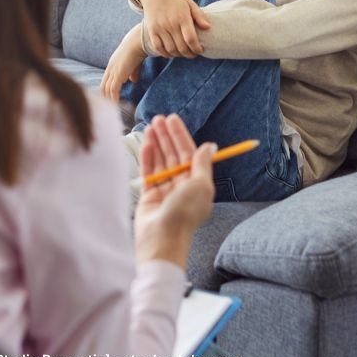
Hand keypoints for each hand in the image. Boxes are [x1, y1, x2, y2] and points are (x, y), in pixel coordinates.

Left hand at [100, 25, 146, 103]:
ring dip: (109, 101)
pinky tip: (117, 105)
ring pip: (106, 90)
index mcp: (112, 66)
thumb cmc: (138, 49)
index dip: (106, 92)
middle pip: (103, 88)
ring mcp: (113, 71)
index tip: (109, 101)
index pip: (105, 82)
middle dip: (105, 99)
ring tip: (113, 110)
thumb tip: (133, 80)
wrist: (138, 41)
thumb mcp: (133, 63)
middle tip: (109, 110)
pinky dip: (114, 98)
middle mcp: (110, 69)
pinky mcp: (118, 74)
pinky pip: (113, 90)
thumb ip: (132, 72)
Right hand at [133, 114, 215, 267]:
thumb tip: (210, 145)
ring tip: (150, 126)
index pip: (189, 153)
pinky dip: (147, 157)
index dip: (181, 135)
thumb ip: (202, 163)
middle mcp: (182, 185)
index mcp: (197, 183)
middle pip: (174, 155)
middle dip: (167, 136)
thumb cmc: (184, 213)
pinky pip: (149, 172)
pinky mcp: (150, 195)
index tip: (173, 119)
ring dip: (156, 143)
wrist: (162, 238)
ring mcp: (165, 190)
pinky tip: (146, 143)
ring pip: (160, 161)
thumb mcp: (200, 185)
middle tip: (159, 118)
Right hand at [139, 0, 210, 58]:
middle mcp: (170, 24)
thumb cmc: (176, 0)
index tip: (201, 50)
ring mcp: (160, 28)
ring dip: (179, 55)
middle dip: (190, 54)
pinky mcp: (152, 31)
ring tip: (184, 53)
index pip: (191, 39)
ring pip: (171, 49)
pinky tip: (172, 53)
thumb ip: (199, 16)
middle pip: (182, 47)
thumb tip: (208, 28)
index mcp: (182, 17)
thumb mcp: (190, 4)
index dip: (197, 48)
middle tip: (194, 53)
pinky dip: (166, 54)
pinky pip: (158, 48)